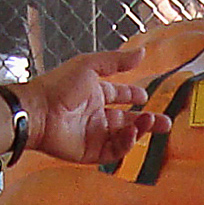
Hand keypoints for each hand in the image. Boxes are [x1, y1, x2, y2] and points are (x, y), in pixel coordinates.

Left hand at [23, 46, 158, 165]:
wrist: (38, 111)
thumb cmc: (59, 86)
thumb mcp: (90, 66)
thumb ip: (117, 61)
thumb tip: (142, 52)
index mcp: (94, 94)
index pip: (119, 95)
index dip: (132, 96)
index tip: (145, 97)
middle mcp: (95, 114)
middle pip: (127, 120)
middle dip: (147, 121)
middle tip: (165, 122)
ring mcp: (93, 134)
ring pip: (124, 136)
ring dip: (139, 130)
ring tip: (150, 122)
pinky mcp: (90, 152)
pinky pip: (114, 151)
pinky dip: (126, 143)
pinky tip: (132, 133)